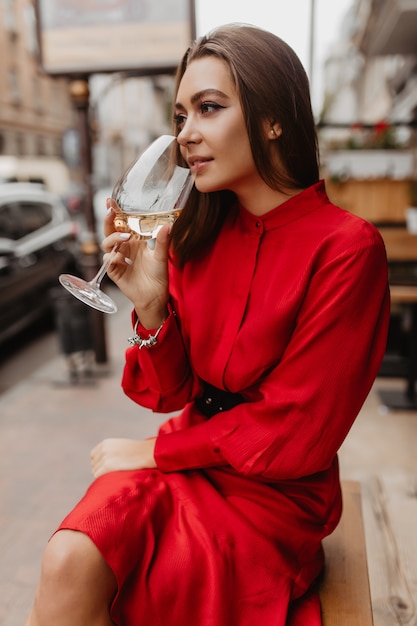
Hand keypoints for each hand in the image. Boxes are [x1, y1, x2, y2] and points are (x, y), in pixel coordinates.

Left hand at [90, 437, 156, 477]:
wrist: (148, 452)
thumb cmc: (139, 452)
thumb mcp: (122, 447)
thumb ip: (112, 452)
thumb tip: (104, 464)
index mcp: (106, 443)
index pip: (93, 456)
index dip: (99, 464)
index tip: (108, 469)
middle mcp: (103, 449)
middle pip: (94, 465)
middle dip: (101, 470)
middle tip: (114, 474)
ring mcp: (105, 457)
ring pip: (96, 472)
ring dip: (104, 476)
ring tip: (116, 476)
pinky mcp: (108, 465)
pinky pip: (98, 476)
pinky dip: (104, 479)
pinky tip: (115, 478)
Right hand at [101, 201, 169, 326]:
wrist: (155, 297)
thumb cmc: (158, 276)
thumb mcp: (162, 256)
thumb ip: (163, 241)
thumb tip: (169, 224)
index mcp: (134, 241)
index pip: (122, 223)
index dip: (115, 212)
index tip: (111, 201)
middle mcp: (124, 248)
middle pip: (110, 231)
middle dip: (108, 220)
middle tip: (111, 212)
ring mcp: (118, 259)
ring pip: (107, 244)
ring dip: (113, 238)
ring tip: (125, 238)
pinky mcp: (114, 272)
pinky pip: (108, 261)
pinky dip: (112, 257)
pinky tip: (120, 257)